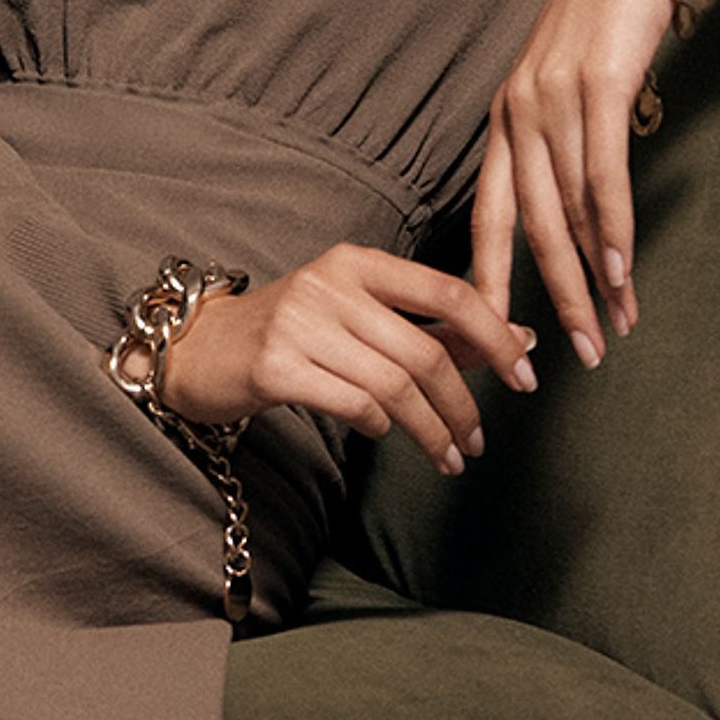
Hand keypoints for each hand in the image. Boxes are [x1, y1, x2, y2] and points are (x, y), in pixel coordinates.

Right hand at [161, 243, 537, 476]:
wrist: (196, 349)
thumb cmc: (288, 336)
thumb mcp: (359, 318)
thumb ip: (431, 328)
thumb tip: (516, 341)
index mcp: (357, 263)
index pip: (447, 291)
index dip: (495, 336)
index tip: (524, 375)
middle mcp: (329, 285)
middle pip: (424, 351)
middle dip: (462, 404)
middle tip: (478, 441)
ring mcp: (298, 324)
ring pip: (393, 384)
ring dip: (430, 429)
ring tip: (448, 457)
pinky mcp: (273, 367)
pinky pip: (352, 403)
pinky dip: (379, 425)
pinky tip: (385, 435)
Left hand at [469, 0, 686, 365]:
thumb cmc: (607, 17)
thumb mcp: (567, 83)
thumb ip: (561, 142)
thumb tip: (579, 207)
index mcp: (502, 123)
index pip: (486, 220)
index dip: (487, 285)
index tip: (490, 342)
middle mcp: (516, 118)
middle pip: (522, 234)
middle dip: (541, 304)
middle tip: (557, 362)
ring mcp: (554, 104)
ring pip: (565, 216)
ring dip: (589, 282)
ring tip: (608, 330)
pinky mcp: (599, 91)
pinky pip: (601, 178)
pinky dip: (612, 233)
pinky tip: (623, 273)